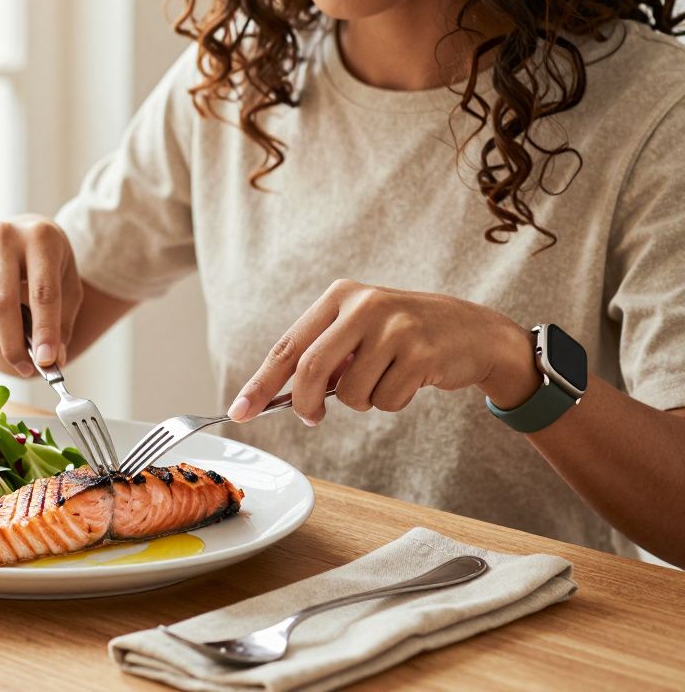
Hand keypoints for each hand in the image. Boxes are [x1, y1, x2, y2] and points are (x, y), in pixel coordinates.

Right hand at [0, 215, 82, 375]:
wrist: (24, 235)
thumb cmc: (51, 265)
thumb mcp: (69, 287)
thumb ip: (62, 324)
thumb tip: (51, 362)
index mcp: (41, 237)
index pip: (42, 292)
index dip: (45, 330)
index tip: (47, 362)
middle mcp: (5, 238)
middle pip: (3, 305)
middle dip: (15, 345)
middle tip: (28, 369)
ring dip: (5, 336)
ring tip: (22, 330)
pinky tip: (4, 313)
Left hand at [227, 279, 540, 424]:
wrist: (473, 332)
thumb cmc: (404, 337)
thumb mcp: (359, 332)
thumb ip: (321, 357)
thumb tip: (274, 396)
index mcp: (340, 296)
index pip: (288, 346)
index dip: (260, 383)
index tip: (239, 412)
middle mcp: (364, 305)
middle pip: (311, 370)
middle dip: (305, 404)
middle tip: (312, 418)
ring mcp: (395, 327)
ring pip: (350, 394)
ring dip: (363, 401)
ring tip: (384, 379)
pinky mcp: (421, 352)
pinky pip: (385, 400)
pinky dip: (392, 402)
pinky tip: (410, 379)